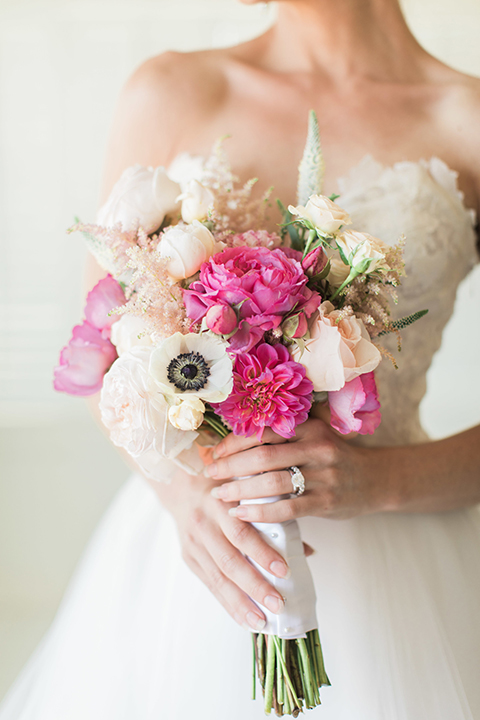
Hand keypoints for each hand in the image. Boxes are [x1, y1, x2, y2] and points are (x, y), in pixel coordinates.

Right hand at [149, 466, 289, 631]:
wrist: (184, 488)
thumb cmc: (225, 490)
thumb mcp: (247, 493)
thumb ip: (273, 518)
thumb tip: (307, 551)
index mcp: (219, 504)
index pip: (241, 533)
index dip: (262, 553)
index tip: (284, 571)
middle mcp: (203, 525)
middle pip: (229, 561)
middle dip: (254, 586)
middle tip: (278, 603)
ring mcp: (194, 545)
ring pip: (218, 579)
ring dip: (241, 603)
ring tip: (262, 621)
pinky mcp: (190, 559)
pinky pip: (210, 586)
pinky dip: (229, 604)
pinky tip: (245, 618)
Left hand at [205, 418, 389, 521]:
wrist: (375, 480)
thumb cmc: (332, 459)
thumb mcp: (313, 438)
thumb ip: (282, 438)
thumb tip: (232, 444)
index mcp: (309, 427)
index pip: (263, 430)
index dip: (233, 442)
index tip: (215, 453)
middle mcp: (316, 448)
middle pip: (263, 456)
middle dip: (230, 466)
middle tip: (210, 475)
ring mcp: (322, 476)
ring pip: (272, 482)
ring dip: (240, 490)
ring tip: (220, 495)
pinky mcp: (325, 502)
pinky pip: (286, 509)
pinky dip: (259, 512)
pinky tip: (241, 513)